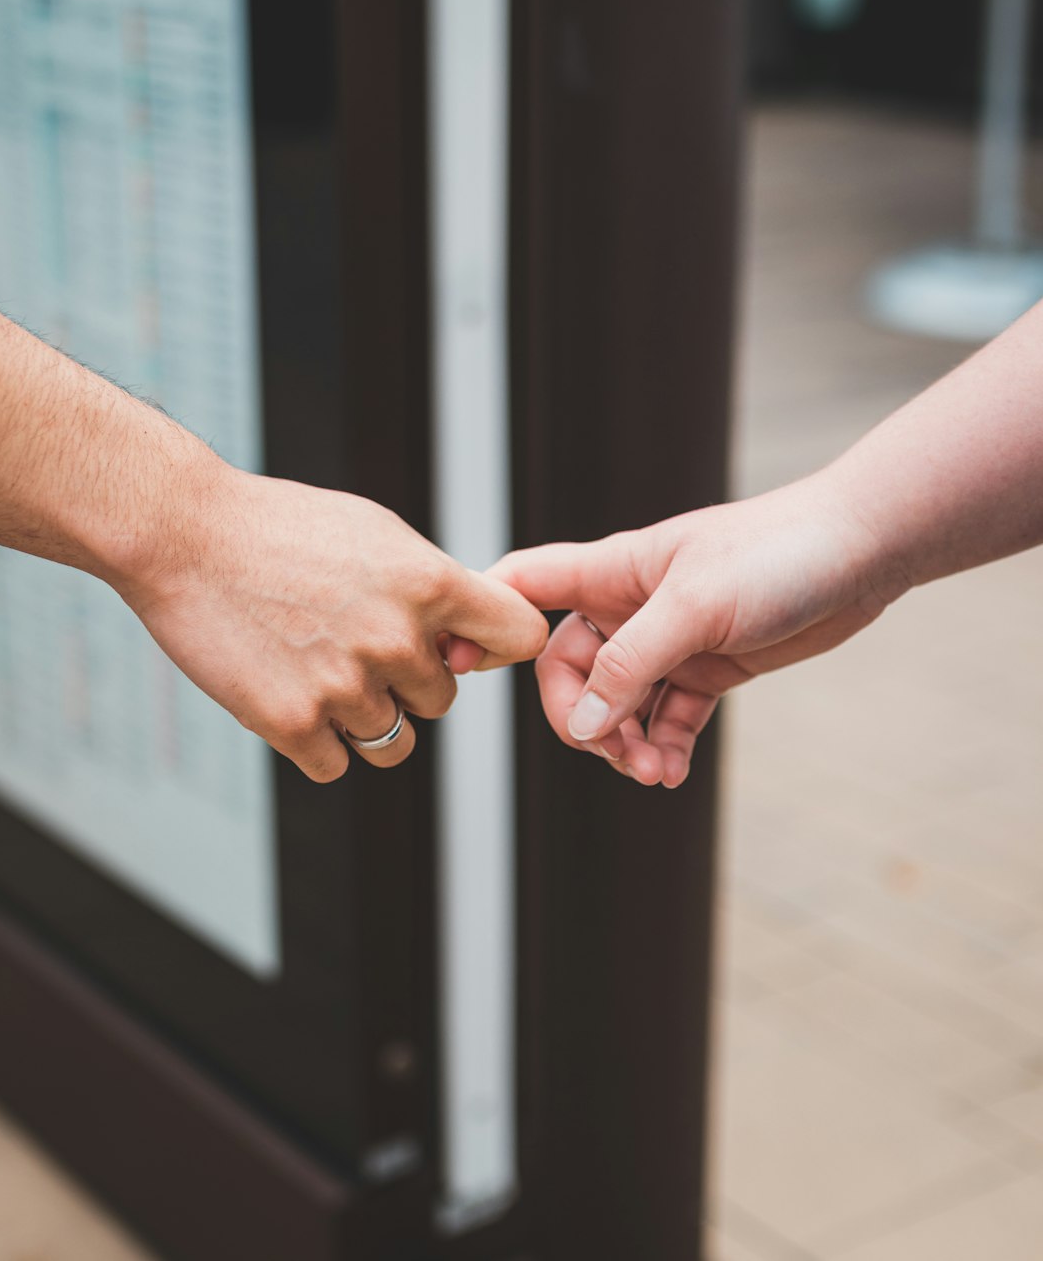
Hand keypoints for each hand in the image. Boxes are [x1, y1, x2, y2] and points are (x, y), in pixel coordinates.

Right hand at [115, 469, 547, 781]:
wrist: (184, 534)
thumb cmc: (283, 529)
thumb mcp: (379, 534)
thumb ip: (434, 587)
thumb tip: (476, 641)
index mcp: (430, 582)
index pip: (520, 636)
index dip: (494, 649)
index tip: (462, 649)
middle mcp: (397, 637)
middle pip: (442, 701)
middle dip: (405, 682)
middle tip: (347, 642)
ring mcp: (345, 685)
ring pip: (393, 742)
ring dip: (362, 718)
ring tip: (315, 667)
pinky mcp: (293, 724)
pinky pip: (336, 764)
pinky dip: (315, 741)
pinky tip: (286, 689)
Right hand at [476, 476, 906, 787]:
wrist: (861, 551)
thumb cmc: (776, 554)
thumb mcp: (695, 608)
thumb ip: (632, 664)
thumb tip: (584, 724)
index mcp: (610, 572)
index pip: (523, 587)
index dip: (485, 621)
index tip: (461, 667)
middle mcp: (628, 607)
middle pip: (567, 671)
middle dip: (584, 719)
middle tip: (620, 754)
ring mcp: (667, 640)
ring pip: (617, 703)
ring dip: (626, 744)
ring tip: (656, 772)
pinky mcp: (708, 667)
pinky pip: (665, 717)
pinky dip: (664, 746)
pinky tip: (673, 771)